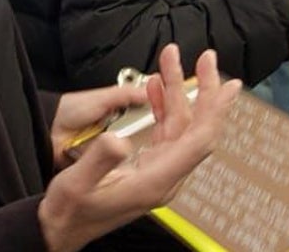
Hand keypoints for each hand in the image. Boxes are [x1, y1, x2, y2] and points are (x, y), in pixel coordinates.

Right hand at [39, 46, 240, 251]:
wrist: (61, 230)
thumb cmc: (69, 212)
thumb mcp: (76, 184)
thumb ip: (98, 161)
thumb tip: (118, 139)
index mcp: (156, 181)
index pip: (199, 141)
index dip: (216, 111)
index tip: (227, 85)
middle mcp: (165, 176)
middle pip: (196, 127)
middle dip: (204, 90)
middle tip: (207, 59)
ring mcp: (159, 170)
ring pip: (180, 124)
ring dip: (176, 91)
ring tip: (171, 61)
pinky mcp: (150, 166)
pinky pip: (166, 130)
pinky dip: (163, 105)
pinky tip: (157, 87)